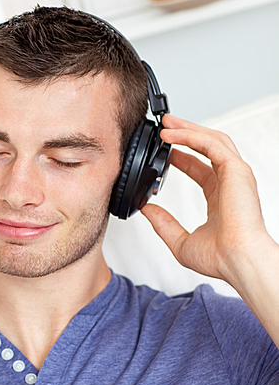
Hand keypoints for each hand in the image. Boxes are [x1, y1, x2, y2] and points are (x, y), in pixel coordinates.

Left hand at [141, 114, 271, 288]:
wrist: (238, 261)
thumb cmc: (220, 258)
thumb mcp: (180, 241)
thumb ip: (164, 224)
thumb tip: (147, 210)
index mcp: (220, 198)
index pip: (200, 168)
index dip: (181, 156)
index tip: (164, 150)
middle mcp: (230, 183)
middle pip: (208, 147)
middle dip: (185, 133)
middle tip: (164, 126)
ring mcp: (235, 175)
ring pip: (212, 140)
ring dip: (188, 128)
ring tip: (166, 123)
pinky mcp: (236, 170)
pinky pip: (212, 144)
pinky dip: (191, 136)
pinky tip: (172, 134)